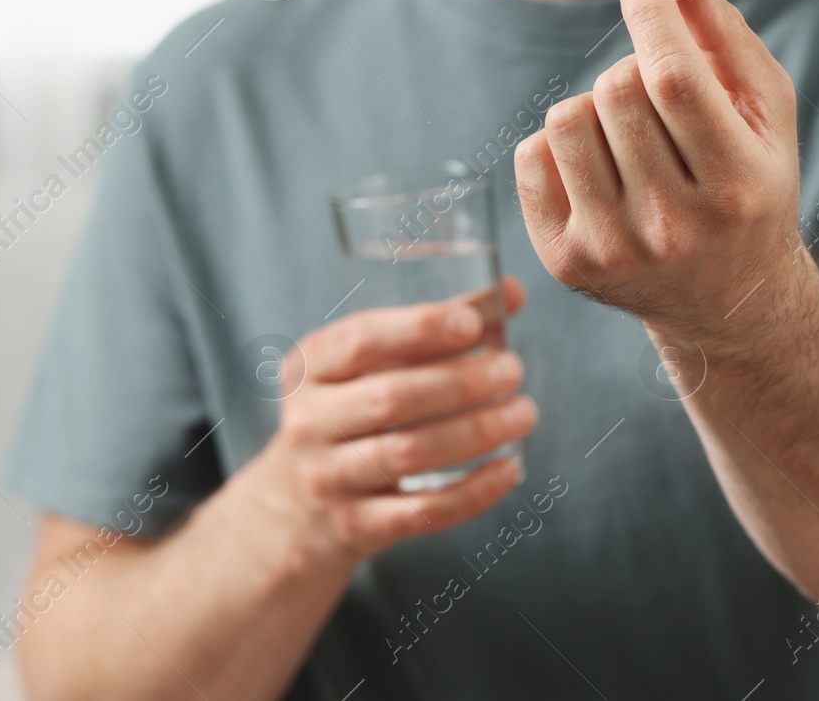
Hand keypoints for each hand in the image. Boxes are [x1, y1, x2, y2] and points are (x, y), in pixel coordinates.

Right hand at [257, 277, 534, 563]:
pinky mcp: (354, 527)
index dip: (418, 329)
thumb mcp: (368, 368)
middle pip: (391, 398)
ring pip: (408, 453)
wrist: (294, 510)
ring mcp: (328, 479)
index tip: (472, 322)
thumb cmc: (350, 415)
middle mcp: (309, 423)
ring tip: (523, 412)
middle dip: (460, 382)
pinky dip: (471, 491)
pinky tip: (509, 470)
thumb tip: (511, 291)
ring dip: (475, 432)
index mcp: (310, 369)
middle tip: (513, 370)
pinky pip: (421, 511)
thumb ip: (435, 328)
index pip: (361, 340)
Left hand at [514, 0, 801, 343]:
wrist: (728, 301)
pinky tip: (599, 168)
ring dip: (594, 107)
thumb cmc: (750, 184)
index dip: (650, 12)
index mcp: (736, 185)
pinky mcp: (564, 261)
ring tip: (628, 136)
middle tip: (655, 90)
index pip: (674, 78)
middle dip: (632, 66)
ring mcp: (613, 249)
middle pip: (616, 89)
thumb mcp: (763, 111)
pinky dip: (561, 145)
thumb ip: (723, 33)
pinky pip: (531, 155)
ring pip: (566, 117)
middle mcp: (673, 226)